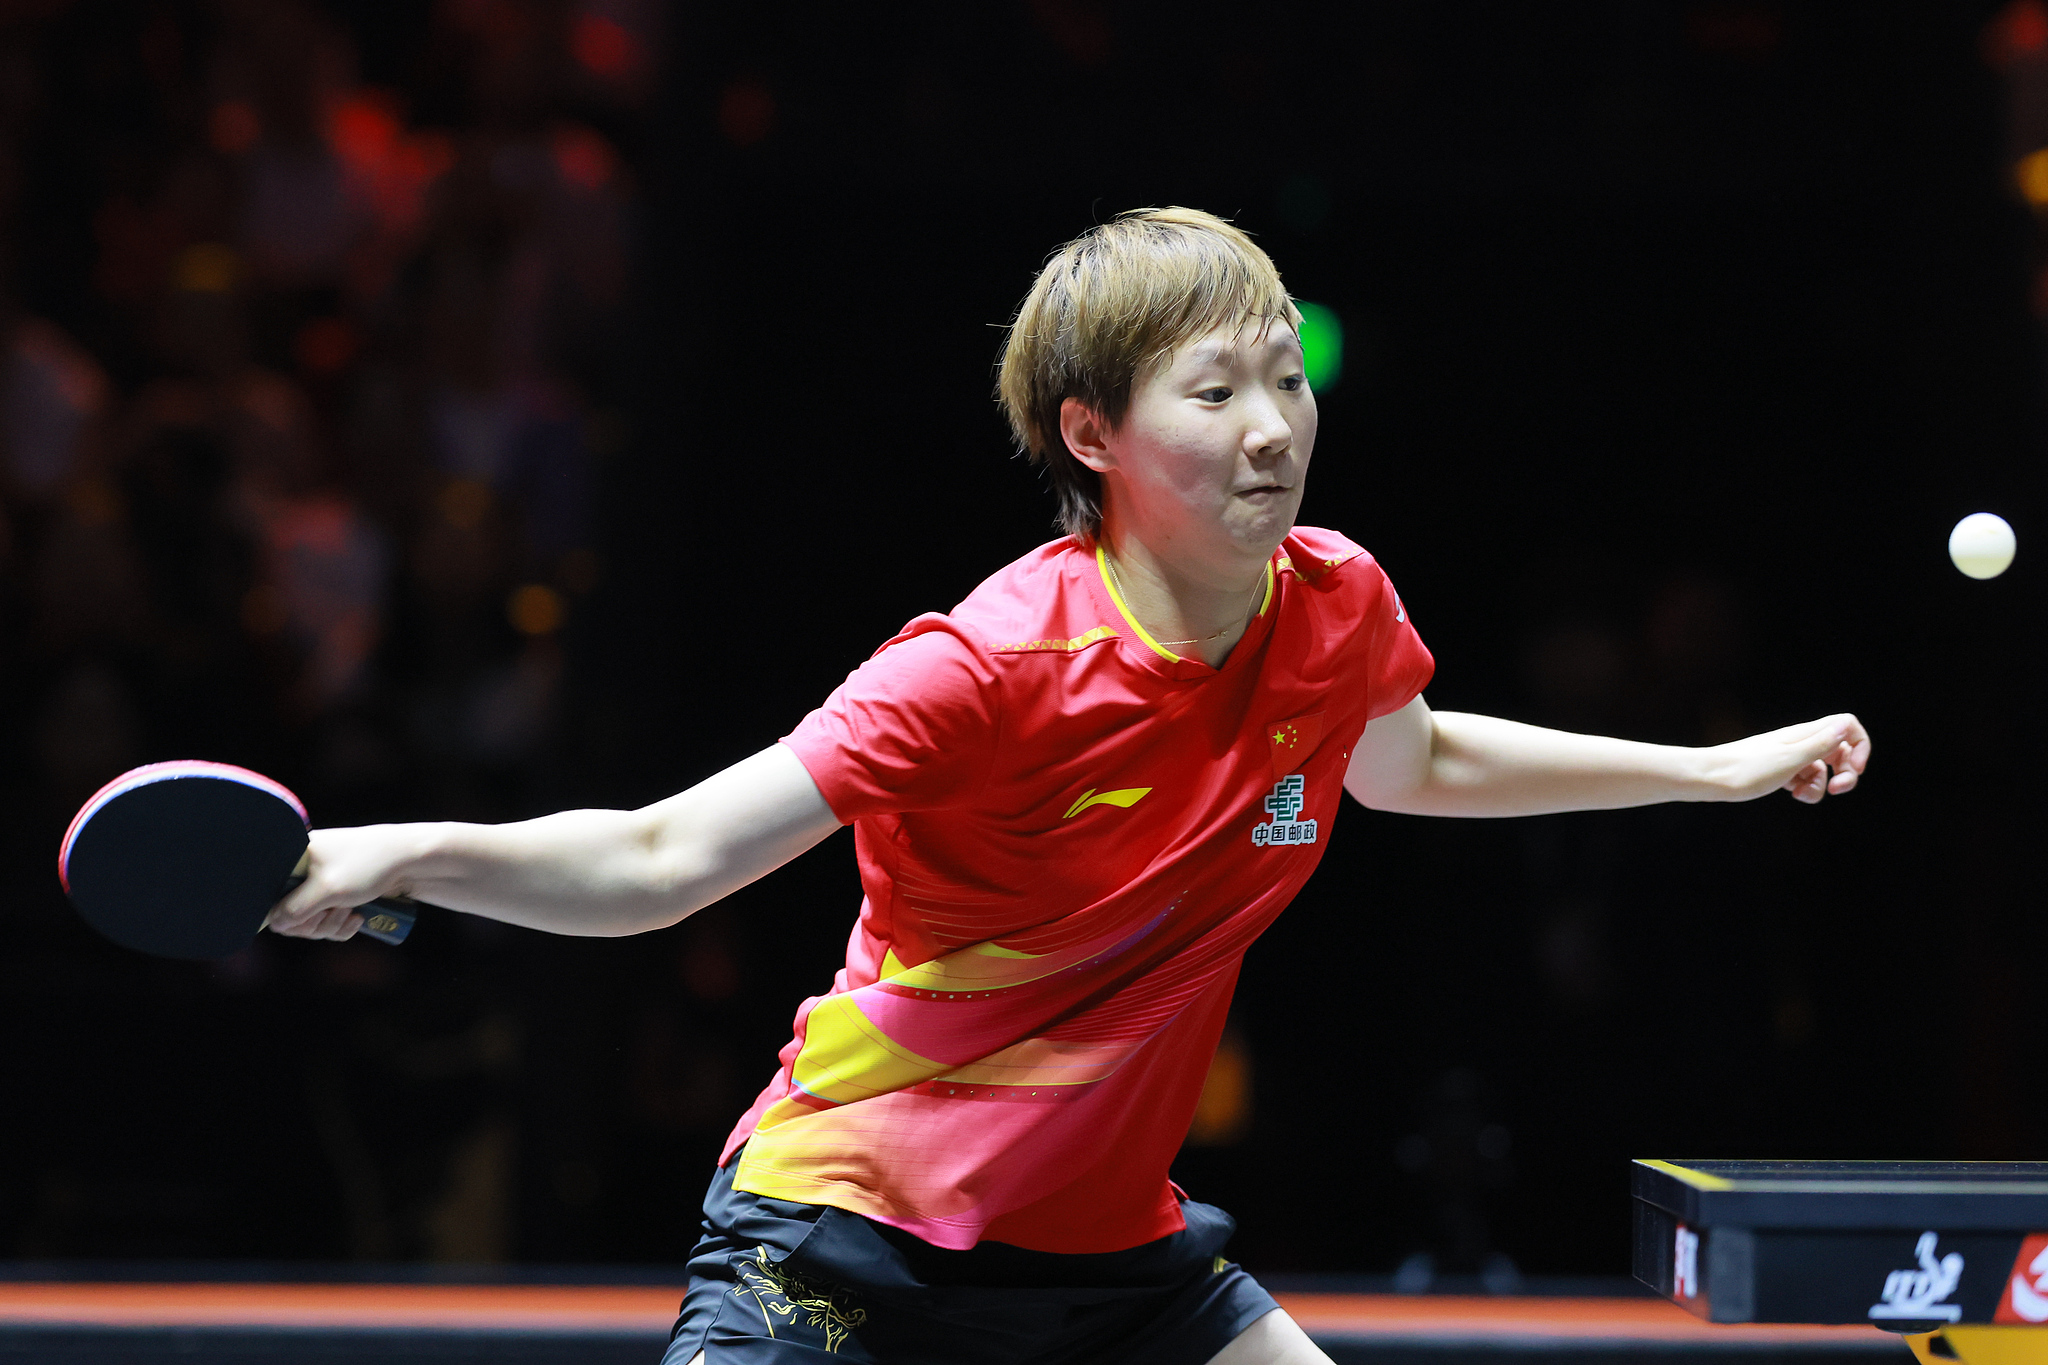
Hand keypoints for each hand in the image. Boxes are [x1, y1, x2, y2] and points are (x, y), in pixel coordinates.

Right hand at [264, 824, 425, 940]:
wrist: (411, 859)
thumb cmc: (367, 866)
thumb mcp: (327, 891)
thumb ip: (295, 910)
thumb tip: (274, 924)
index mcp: (293, 856)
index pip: (269, 896)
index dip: (286, 917)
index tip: (309, 919)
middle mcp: (303, 867)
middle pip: (290, 913)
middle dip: (315, 924)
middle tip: (336, 915)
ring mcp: (321, 879)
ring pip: (312, 918)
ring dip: (331, 925)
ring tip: (352, 914)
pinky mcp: (338, 890)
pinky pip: (328, 917)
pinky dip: (341, 924)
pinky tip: (358, 918)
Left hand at [1707, 714, 1870, 803]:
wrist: (1709, 778)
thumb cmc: (1746, 770)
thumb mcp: (1789, 760)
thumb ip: (1819, 744)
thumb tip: (1847, 724)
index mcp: (1804, 733)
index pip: (1848, 725)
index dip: (1860, 745)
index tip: (1856, 768)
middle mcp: (1799, 741)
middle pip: (1840, 750)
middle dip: (1846, 772)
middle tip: (1836, 789)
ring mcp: (1789, 756)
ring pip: (1822, 769)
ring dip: (1820, 786)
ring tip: (1800, 795)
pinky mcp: (1779, 770)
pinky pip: (1804, 779)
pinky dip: (1805, 789)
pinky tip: (1792, 794)